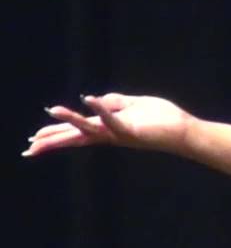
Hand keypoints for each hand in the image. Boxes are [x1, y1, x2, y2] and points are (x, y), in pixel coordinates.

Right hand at [23, 93, 192, 157]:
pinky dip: (101, 110)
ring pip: (90, 129)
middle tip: (29, 148)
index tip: (33, 141)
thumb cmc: (163, 119)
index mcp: (109, 128)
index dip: (56, 134)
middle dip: (54, 140)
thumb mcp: (136, 105)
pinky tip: (89, 99)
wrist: (185, 131)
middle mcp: (111, 134)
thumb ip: (116, 102)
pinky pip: (113, 121)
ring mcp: (120, 134)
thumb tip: (96, 98)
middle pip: (77, 137)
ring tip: (52, 111)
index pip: (78, 131)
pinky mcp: (133, 130)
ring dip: (71, 120)